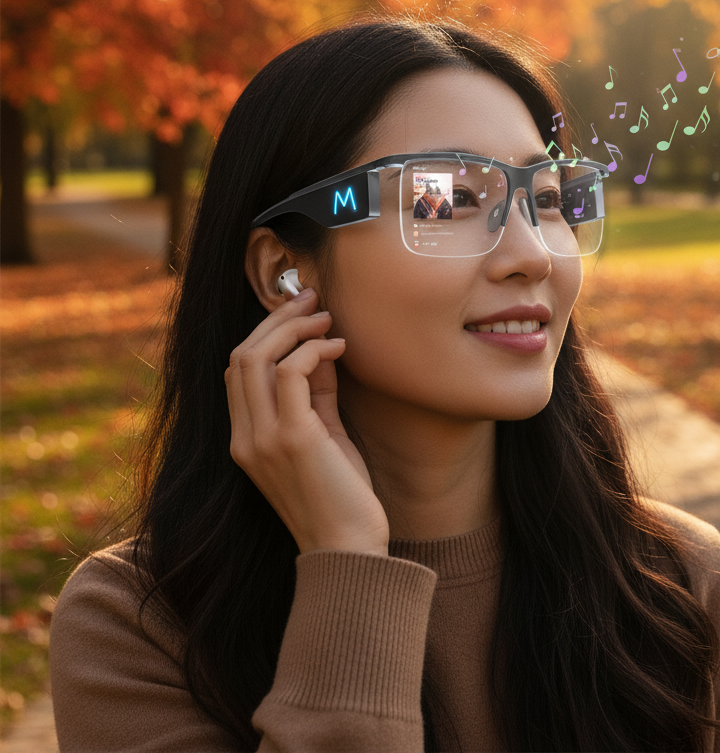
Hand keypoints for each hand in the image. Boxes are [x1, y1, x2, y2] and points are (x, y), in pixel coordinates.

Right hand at [224, 289, 389, 556]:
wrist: (351, 550)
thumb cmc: (343, 496)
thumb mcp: (325, 436)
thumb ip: (317, 394)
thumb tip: (322, 348)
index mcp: (246, 440)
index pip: (237, 370)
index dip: (266, 333)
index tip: (302, 312)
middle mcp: (245, 438)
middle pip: (240, 356)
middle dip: (277, 319)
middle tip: (314, 299)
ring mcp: (263, 439)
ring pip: (255, 358)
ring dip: (293, 328)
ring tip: (327, 318)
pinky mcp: (292, 439)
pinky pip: (289, 373)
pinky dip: (313, 350)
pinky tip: (339, 349)